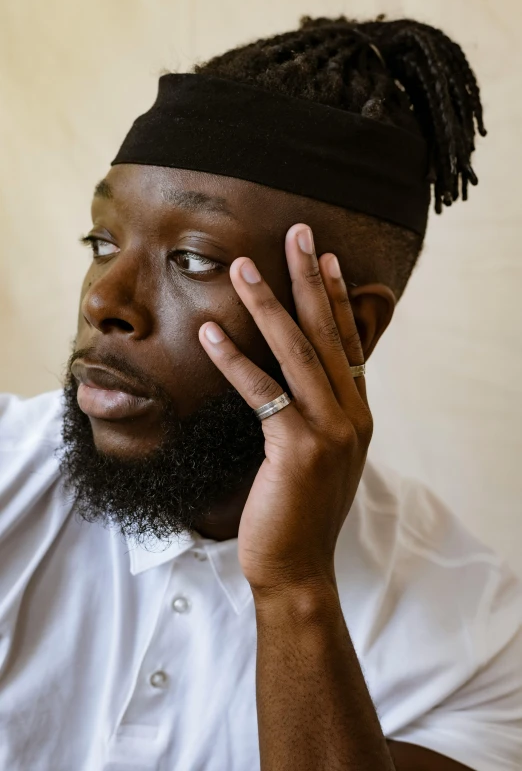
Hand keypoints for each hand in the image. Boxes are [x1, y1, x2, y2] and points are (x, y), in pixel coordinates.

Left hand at [198, 224, 372, 594]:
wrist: (298, 568)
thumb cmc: (301, 510)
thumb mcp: (321, 455)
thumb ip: (318, 414)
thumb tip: (299, 380)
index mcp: (357, 414)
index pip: (348, 342)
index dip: (337, 297)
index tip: (326, 258)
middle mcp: (351, 416)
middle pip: (327, 334)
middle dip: (309, 279)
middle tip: (297, 233)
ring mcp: (330, 432)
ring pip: (296, 353)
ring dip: (268, 305)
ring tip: (242, 267)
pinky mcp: (298, 450)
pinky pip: (262, 394)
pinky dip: (235, 361)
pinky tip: (210, 334)